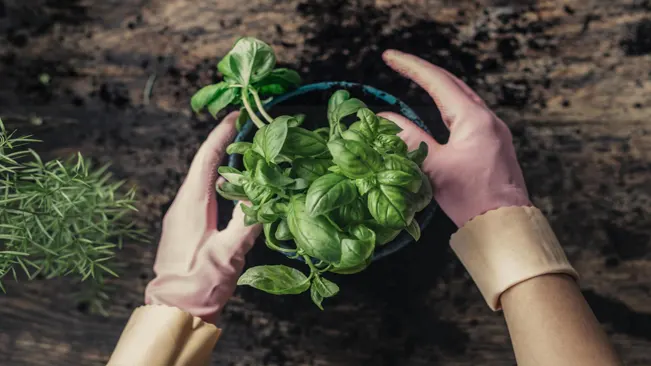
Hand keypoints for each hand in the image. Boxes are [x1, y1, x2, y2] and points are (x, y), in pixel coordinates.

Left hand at [145, 112, 260, 322]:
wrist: (174, 312)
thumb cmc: (198, 285)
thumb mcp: (229, 253)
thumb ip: (248, 221)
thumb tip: (262, 195)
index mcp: (191, 204)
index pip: (206, 158)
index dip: (221, 134)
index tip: (237, 114)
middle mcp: (183, 204)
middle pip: (205, 164)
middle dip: (225, 143)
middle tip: (250, 129)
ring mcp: (182, 215)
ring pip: (205, 180)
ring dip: (224, 164)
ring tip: (248, 153)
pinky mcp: (187, 227)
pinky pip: (205, 196)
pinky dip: (222, 184)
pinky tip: (239, 188)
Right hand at [380, 50, 530, 227]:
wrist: (504, 222)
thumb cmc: (472, 197)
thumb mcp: (434, 166)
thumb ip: (409, 138)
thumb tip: (383, 118)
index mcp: (473, 119)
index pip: (437, 82)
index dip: (410, 67)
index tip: (389, 57)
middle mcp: (487, 118)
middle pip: (452, 83)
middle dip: (423, 71)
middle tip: (397, 64)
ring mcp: (493, 130)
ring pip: (462, 97)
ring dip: (437, 86)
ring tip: (415, 79)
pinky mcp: (493, 142)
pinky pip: (468, 112)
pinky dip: (448, 104)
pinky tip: (439, 110)